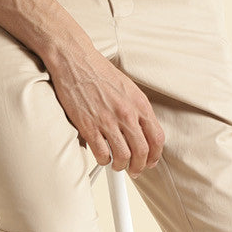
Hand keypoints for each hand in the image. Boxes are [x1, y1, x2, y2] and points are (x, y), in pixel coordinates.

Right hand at [47, 45, 164, 175]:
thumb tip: (142, 130)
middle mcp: (127, 114)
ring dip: (121, 166)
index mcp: (139, 104)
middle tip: (135, 170)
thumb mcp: (128, 87)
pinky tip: (102, 156)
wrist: (75, 60)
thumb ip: (137, 109)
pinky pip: (101, 153)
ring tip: (117, 164)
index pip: (157, 138)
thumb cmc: (99, 71)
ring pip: (123, 156)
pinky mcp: (89, 126)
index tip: (150, 161)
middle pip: (142, 152)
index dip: (155, 155)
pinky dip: (103, 160)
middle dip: (139, 166)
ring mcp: (108, 121)